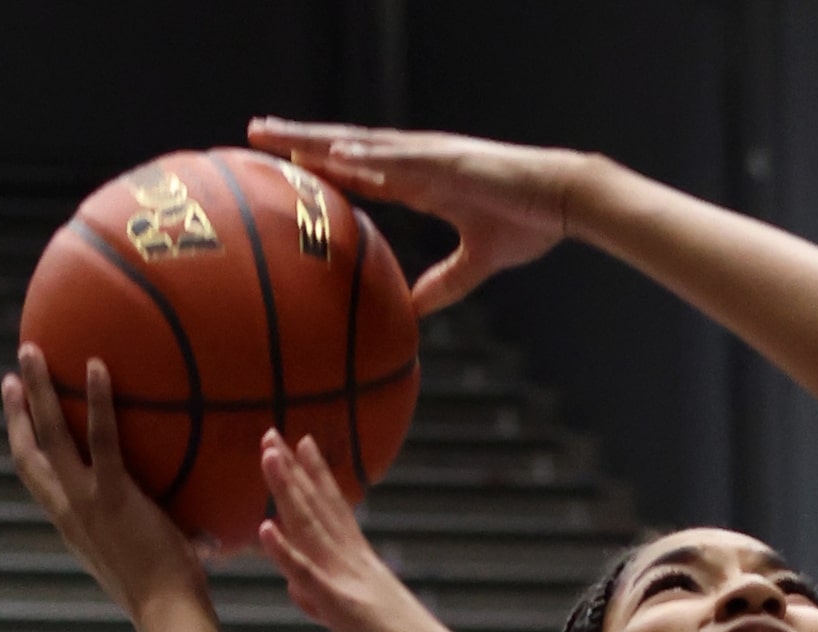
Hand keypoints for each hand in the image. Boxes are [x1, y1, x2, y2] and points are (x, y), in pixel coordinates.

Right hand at [3, 347, 207, 620]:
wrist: (169, 615)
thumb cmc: (169, 597)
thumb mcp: (150, 562)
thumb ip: (165, 543)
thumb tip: (212, 538)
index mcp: (72, 527)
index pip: (36, 480)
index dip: (22, 445)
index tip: (17, 416)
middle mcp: (68, 511)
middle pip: (28, 451)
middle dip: (16, 410)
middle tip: (14, 373)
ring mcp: (86, 502)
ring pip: (50, 435)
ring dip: (40, 390)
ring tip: (34, 351)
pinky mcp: (114, 496)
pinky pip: (102, 439)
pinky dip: (98, 401)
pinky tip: (99, 367)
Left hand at [247, 119, 584, 313]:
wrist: (565, 200)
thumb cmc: (529, 223)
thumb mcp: (478, 264)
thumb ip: (445, 284)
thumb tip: (414, 311)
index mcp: (421, 184)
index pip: (358, 173)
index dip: (320, 168)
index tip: (282, 168)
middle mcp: (416, 163)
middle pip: (344, 149)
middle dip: (298, 142)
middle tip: (253, 133)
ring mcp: (428, 157)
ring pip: (358, 143)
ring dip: (314, 137)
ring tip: (271, 133)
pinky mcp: (447, 160)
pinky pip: (398, 157)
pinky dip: (364, 154)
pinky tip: (330, 152)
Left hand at [258, 431, 457, 631]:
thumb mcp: (360, 618)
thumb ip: (324, 600)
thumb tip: (298, 590)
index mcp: (362, 564)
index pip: (334, 510)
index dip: (316, 475)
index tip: (302, 443)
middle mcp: (354, 563)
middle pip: (318, 507)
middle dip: (293, 469)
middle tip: (271, 432)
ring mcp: (347, 581)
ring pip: (312, 527)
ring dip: (288, 490)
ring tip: (269, 455)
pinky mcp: (341, 606)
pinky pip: (308, 575)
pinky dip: (286, 550)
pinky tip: (265, 527)